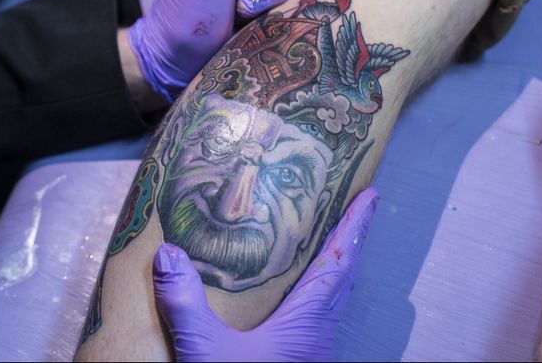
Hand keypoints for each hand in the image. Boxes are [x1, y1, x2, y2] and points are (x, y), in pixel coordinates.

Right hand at [152, 187, 379, 361]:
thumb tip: (169, 254)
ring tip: (331, 242)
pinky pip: (320, 317)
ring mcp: (312, 352)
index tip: (372, 196)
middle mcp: (318, 335)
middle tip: (353, 208)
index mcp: (307, 324)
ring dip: (338, 267)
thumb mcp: (207, 353)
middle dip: (351, 240)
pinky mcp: (299, 362)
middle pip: (344, 277)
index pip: (338, 263)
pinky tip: (297, 297)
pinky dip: (319, 293)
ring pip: (334, 300)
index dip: (356, 227)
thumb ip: (186, 304)